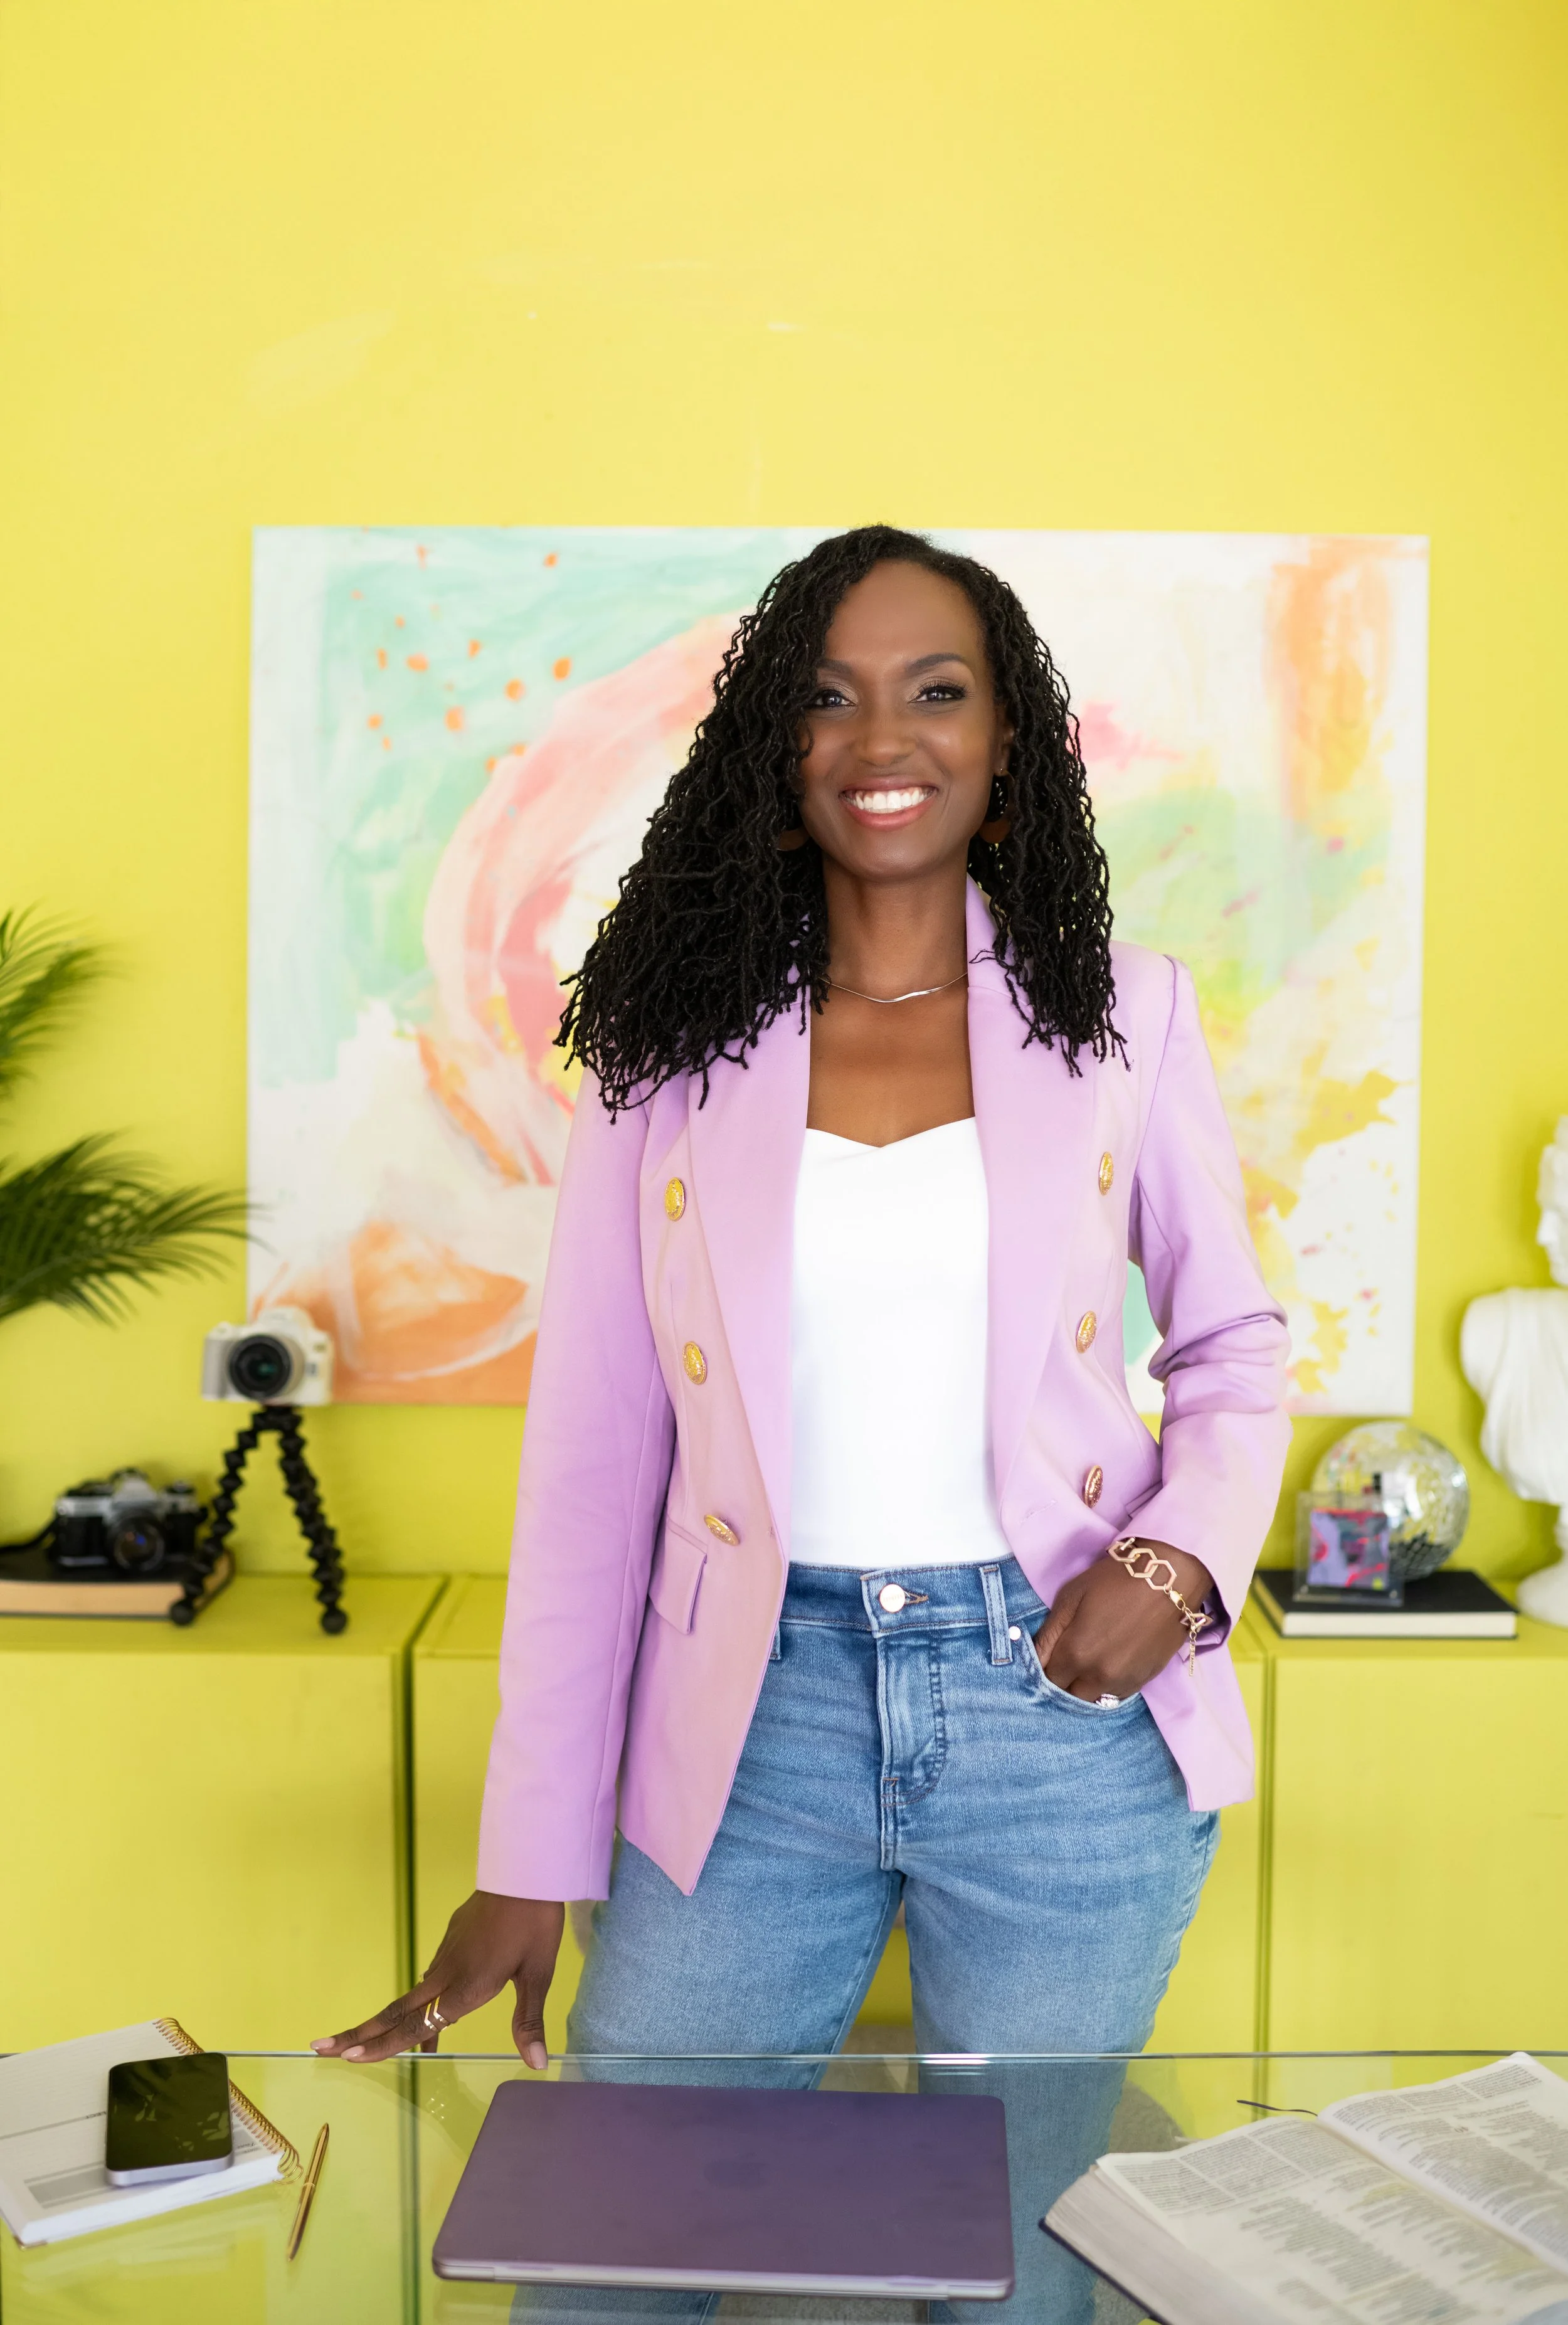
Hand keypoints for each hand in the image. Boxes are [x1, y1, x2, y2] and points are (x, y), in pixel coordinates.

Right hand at [311, 1891, 564, 2069]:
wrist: (524, 1872)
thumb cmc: (534, 1924)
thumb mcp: (539, 1974)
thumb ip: (530, 2020)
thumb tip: (537, 2065)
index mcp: (466, 1988)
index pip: (416, 2026)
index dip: (384, 2045)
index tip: (348, 2057)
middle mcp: (447, 1974)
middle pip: (395, 2012)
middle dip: (358, 2034)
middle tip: (321, 2048)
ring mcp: (447, 1954)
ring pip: (412, 1996)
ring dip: (389, 2023)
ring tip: (369, 2046)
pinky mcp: (452, 1937)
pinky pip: (431, 1978)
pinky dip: (421, 2002)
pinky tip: (430, 2009)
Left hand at [1034, 1544, 1213, 1701]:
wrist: (1169, 1580)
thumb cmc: (1114, 1581)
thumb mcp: (1071, 1597)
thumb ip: (1049, 1634)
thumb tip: (1034, 1659)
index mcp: (1076, 1654)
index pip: (1047, 1680)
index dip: (1044, 1669)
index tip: (1048, 1657)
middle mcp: (1098, 1676)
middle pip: (1069, 1695)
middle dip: (1063, 1681)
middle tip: (1066, 1659)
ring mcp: (1123, 1682)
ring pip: (1093, 1699)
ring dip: (1085, 1687)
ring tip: (1089, 1662)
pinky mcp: (1143, 1681)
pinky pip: (1115, 1696)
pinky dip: (1107, 1686)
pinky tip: (1109, 1664)